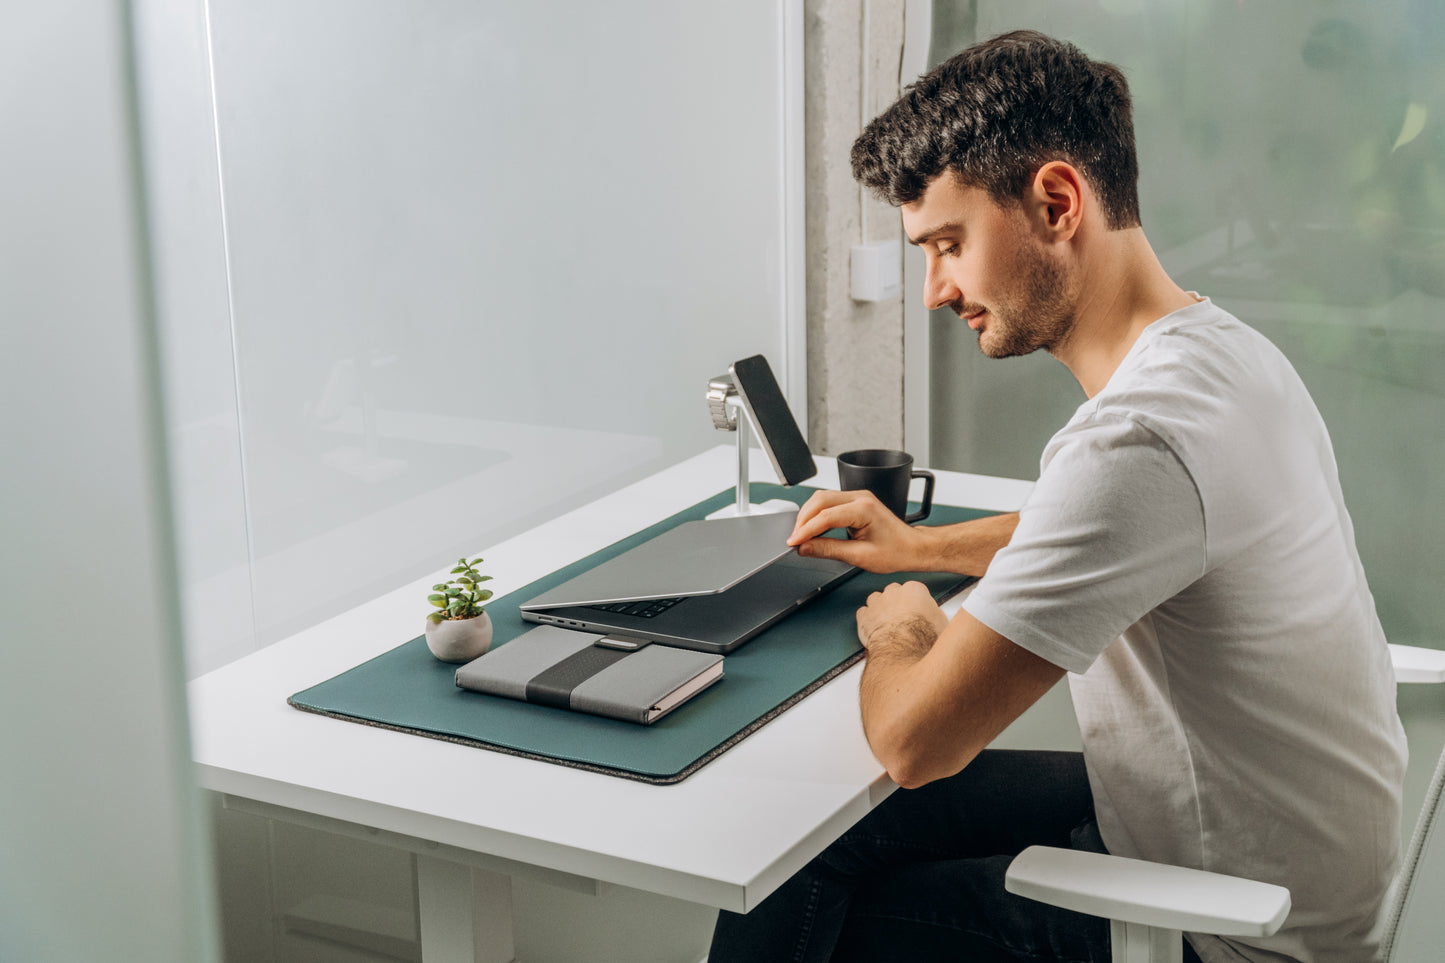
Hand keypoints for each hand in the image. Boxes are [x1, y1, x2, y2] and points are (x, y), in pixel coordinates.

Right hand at [787, 489, 928, 572]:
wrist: (913, 547)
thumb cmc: (896, 551)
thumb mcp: (860, 556)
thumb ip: (829, 550)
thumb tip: (806, 547)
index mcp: (863, 509)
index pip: (825, 516)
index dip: (806, 530)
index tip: (794, 542)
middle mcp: (860, 497)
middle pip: (820, 500)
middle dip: (803, 520)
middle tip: (795, 539)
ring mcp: (858, 496)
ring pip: (822, 498)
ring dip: (809, 515)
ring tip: (801, 535)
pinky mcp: (856, 501)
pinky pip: (830, 502)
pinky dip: (818, 514)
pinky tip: (813, 527)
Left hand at [856, 581, 947, 654]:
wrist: (903, 651)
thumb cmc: (923, 638)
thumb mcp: (943, 625)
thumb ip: (938, 616)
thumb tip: (943, 619)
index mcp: (914, 590)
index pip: (915, 590)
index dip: (917, 602)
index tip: (919, 611)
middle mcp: (893, 593)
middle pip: (894, 592)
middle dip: (897, 603)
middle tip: (904, 618)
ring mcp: (877, 603)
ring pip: (876, 599)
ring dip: (881, 609)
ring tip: (888, 623)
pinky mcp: (864, 617)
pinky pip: (863, 613)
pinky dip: (867, 619)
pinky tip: (874, 628)